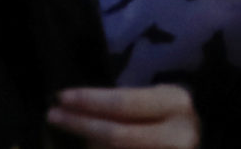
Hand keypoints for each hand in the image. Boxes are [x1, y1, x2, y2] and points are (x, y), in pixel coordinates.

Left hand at [49, 84, 199, 148]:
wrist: (188, 142)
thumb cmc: (170, 117)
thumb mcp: (156, 101)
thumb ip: (126, 105)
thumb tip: (77, 107)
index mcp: (176, 103)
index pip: (124, 102)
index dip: (89, 100)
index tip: (61, 96)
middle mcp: (179, 133)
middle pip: (116, 134)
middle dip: (80, 124)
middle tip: (52, 115)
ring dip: (87, 147)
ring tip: (64, 135)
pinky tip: (87, 148)